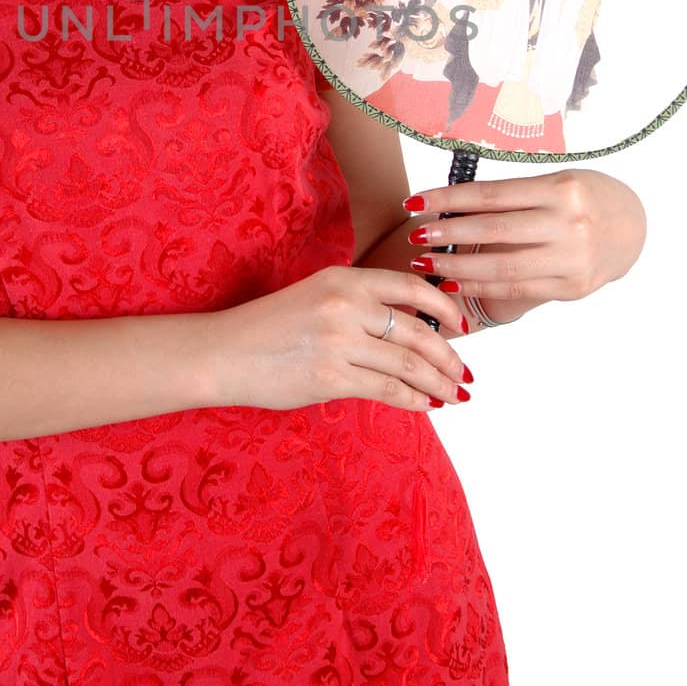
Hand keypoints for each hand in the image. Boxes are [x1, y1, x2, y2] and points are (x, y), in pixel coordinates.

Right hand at [210, 264, 474, 413]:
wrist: (223, 352)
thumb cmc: (269, 328)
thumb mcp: (316, 297)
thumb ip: (359, 306)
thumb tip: (410, 327)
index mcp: (343, 279)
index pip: (410, 287)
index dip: (444, 307)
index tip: (461, 326)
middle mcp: (345, 305)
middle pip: (417, 331)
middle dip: (448, 357)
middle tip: (463, 373)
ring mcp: (338, 342)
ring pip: (408, 364)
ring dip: (437, 383)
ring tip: (453, 394)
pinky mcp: (330, 377)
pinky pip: (387, 389)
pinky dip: (414, 400)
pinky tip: (427, 406)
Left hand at [404, 168, 646, 314]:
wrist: (631, 226)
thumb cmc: (581, 197)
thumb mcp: (553, 183)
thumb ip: (511, 199)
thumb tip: (449, 209)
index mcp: (561, 189)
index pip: (492, 195)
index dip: (449, 200)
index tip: (415, 202)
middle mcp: (570, 224)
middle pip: (494, 232)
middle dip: (447, 236)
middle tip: (415, 238)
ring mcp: (573, 260)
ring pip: (502, 268)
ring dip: (457, 269)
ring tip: (426, 265)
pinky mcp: (573, 288)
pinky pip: (517, 290)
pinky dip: (480, 287)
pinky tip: (454, 284)